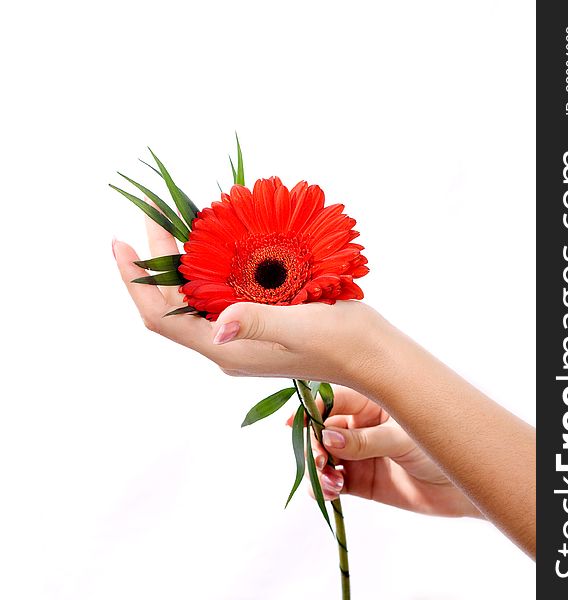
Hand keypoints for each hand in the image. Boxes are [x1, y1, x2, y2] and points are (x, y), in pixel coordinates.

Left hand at [113, 216, 389, 385]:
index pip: (161, 318)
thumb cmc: (343, 343)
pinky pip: (218, 296)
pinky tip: (216, 244)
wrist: (373, 356)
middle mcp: (226, 344)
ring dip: (181, 263)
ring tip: (175, 224)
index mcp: (227, 348)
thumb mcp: (302, 328)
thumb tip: (217, 326)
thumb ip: (258, 323)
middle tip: (153, 217)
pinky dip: (209, 268)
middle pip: (172, 304)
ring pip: (194, 298)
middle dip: (156, 262)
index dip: (135, 281)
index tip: (121, 241)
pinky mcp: (258, 325)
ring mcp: (241, 336)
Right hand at [292, 386, 482, 518]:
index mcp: (372, 402)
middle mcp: (361, 425)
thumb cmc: (442, 447)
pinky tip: (332, 492)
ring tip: (328, 481)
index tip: (294, 422)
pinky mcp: (362, 482)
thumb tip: (327, 436)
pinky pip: (334, 482)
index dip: (311, 408)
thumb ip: (364, 440)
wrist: (466, 488)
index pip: (332, 399)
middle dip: (313, 444)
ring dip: (317, 468)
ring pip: (324, 457)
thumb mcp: (403, 438)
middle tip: (320, 460)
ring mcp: (360, 454)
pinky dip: (325, 488)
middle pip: (322, 429)